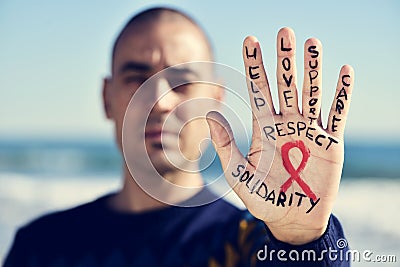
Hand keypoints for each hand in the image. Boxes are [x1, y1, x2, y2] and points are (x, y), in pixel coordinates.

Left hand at [206, 27, 353, 244]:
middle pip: (286, 85)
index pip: (259, 89)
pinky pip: (337, 114)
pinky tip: (343, 72)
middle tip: (284, 31)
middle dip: (284, 59)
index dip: (255, 66)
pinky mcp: (331, 143)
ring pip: (311, 93)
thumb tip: (210, 113)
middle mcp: (287, 123)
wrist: (291, 218)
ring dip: (312, 69)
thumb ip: (225, 144)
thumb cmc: (263, 198)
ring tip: (312, 43)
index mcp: (265, 127)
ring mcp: (309, 130)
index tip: (250, 41)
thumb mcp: (238, 173)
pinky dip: (341, 95)